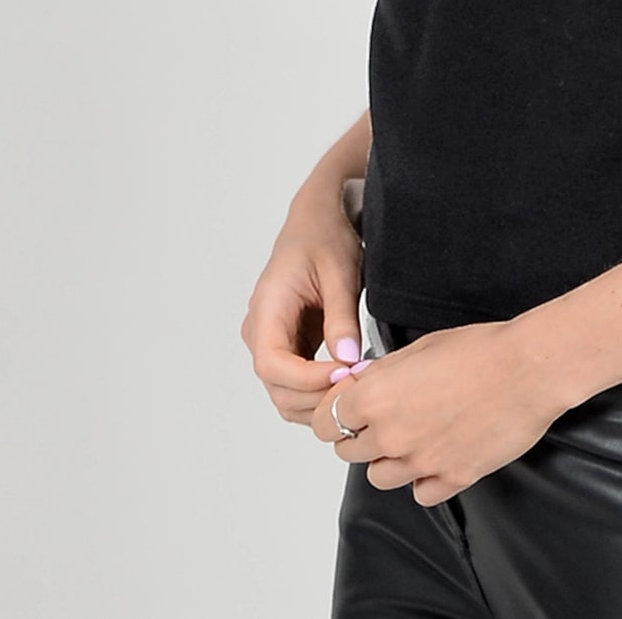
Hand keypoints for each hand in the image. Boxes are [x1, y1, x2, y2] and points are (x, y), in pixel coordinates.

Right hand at [241, 195, 372, 432]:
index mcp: (267, 308)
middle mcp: (261, 331)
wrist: (318, 221)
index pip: (271, 364)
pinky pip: (298, 384)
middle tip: (360, 385)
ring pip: (286, 394)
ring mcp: (272, 343)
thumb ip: (341, 317)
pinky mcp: (289, 348)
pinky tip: (351, 380)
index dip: (306, 379)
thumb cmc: (324, 237)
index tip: (345, 373)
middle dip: (318, 396)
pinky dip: (322, 391)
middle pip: (277, 388)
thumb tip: (346, 359)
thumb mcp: (340, 272)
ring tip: (359, 384)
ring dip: (320, 400)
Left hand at [316, 318, 567, 505]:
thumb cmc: (479, 349)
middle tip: (383, 416)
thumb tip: (362, 383)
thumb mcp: (420, 347)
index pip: (326, 422)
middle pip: (348, 451)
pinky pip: (420, 493)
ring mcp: (421, 462)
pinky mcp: (452, 480)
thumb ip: (383, 371)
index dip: (334, 412)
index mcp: (376, 397)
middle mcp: (391, 435)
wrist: (527, 369)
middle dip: (359, 434)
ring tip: (411, 436)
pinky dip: (423, 479)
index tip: (346, 406)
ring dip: (388, 459)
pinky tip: (437, 455)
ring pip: (379, 477)